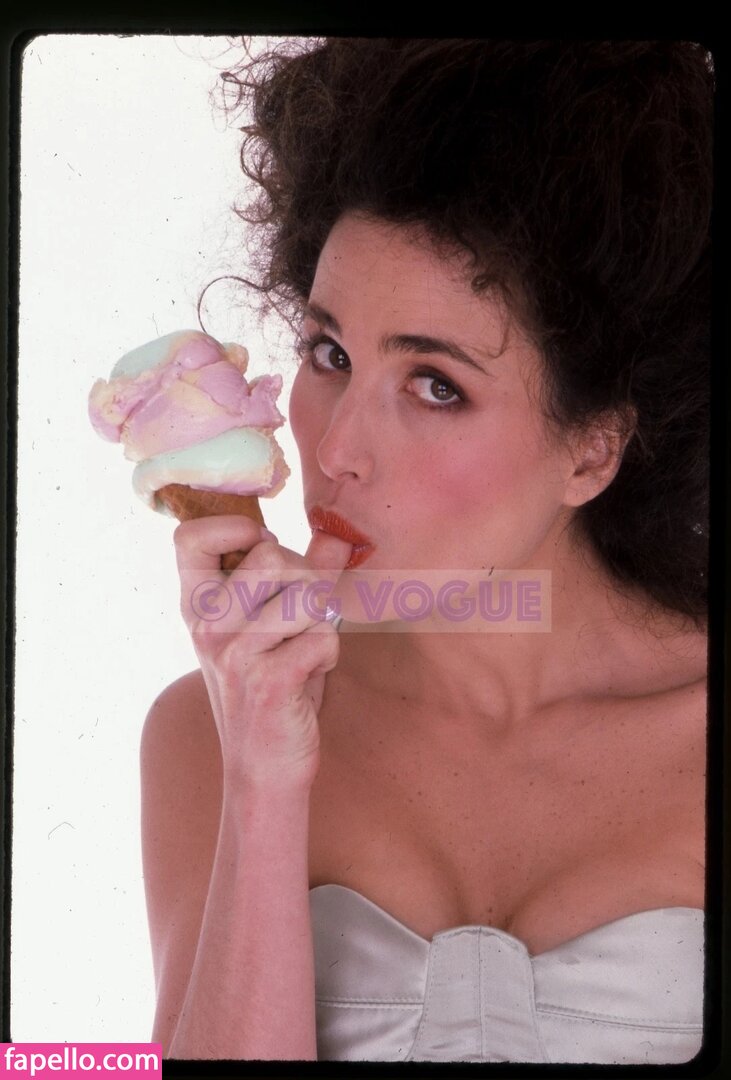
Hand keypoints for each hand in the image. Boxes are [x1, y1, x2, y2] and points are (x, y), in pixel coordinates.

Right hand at [173, 515, 351, 788]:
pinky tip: (308, 676)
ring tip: (302, 650)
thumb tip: (337, 535)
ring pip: (307, 594)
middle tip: (300, 618)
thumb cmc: (272, 687)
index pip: (189, 536)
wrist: (263, 767)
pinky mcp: (267, 680)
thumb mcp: (276, 625)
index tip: (260, 551)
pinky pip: (323, 635)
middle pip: (272, 555)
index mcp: (198, 604)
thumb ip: (305, 575)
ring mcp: (234, 651)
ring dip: (321, 622)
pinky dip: (328, 654)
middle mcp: (207, 624)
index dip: (235, 529)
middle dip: (306, 581)